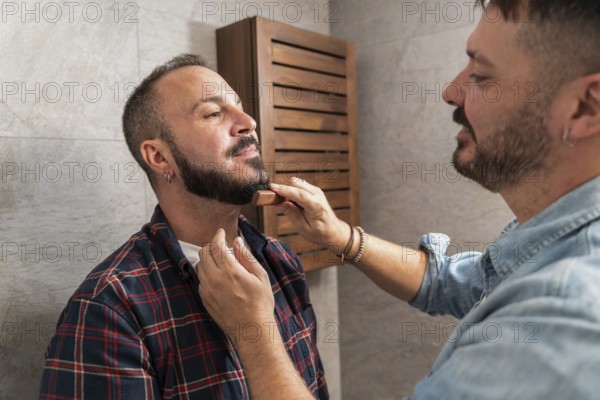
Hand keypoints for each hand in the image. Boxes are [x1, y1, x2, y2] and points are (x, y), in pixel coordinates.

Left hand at [196, 229, 274, 344]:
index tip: (221, 232)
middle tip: (220, 245)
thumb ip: (247, 256)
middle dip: (211, 245)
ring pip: (200, 266)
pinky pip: (200, 280)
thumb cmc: (260, 303)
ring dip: (208, 259)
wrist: (251, 329)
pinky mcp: (205, 299)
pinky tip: (218, 276)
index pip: (216, 245)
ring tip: (220, 260)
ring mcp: (207, 290)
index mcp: (230, 271)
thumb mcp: (260, 276)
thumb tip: (238, 241)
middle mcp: (215, 279)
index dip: (218, 235)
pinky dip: (206, 272)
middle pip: (204, 253)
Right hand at [270, 177, 349, 252]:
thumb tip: (279, 204)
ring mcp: (316, 191)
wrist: (334, 231)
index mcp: (316, 206)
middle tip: (277, 201)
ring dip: (288, 190)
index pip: (298, 194)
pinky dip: (292, 191)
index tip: (272, 187)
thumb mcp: (304, 229)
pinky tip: (293, 203)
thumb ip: (292, 215)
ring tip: (287, 205)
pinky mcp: (314, 190)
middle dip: (283, 189)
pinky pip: (299, 186)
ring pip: (296, 183)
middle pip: (295, 183)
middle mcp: (317, 195)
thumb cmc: (320, 233)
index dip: (284, 190)